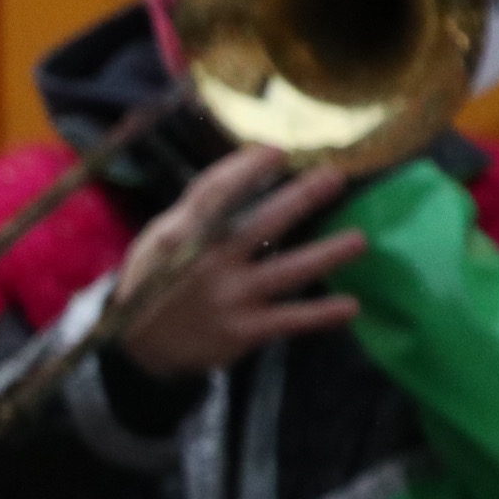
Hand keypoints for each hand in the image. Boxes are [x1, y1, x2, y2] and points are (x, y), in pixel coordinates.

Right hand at [115, 146, 362, 379]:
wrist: (139, 348)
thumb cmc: (156, 282)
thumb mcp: (158, 242)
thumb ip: (195, 213)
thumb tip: (238, 171)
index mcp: (183, 236)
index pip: (215, 194)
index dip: (245, 168)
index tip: (276, 150)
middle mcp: (208, 263)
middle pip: (260, 225)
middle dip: (299, 200)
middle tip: (334, 178)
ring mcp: (229, 297)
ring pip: (285, 272)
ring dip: (325, 255)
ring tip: (358, 240)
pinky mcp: (243, 331)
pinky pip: (289, 320)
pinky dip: (320, 315)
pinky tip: (351, 306)